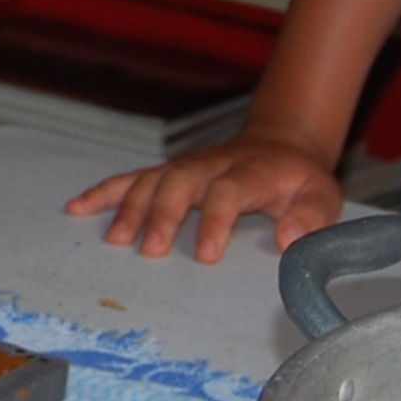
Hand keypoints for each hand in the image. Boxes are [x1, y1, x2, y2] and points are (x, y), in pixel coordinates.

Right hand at [67, 129, 342, 262]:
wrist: (282, 145)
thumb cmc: (300, 181)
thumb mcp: (323, 197)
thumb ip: (311, 218)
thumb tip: (291, 238)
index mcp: (253, 171)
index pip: (229, 191)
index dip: (216, 220)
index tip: (206, 256)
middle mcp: (214, 164)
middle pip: (181, 182)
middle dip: (163, 215)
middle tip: (151, 251)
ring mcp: (187, 166)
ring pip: (153, 180)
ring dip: (131, 207)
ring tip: (115, 240)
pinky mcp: (169, 172)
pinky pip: (132, 179)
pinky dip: (103, 192)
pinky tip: (77, 208)